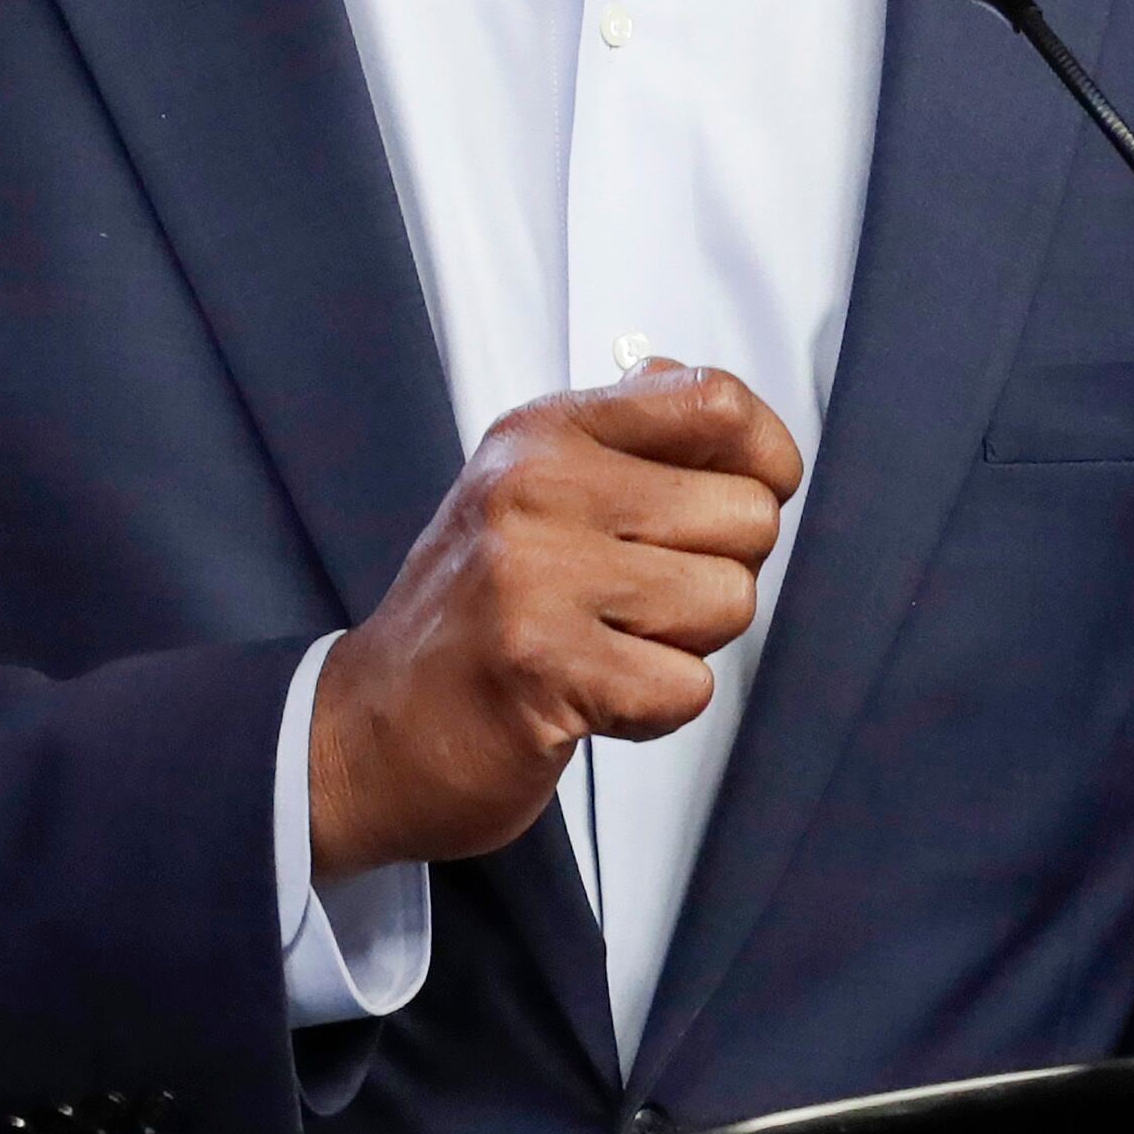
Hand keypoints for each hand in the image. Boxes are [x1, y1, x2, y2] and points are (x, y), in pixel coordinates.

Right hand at [307, 361, 805, 878]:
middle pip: (748, 515)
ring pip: (729, 601)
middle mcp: (535, 488)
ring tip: (608, 647)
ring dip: (685, 646)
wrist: (368, 731)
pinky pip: (687, 687)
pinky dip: (654, 709)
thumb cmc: (471, 615)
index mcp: (544, 434)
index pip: (717, 402)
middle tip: (640, 604)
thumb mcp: (528, 490)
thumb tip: (729, 412)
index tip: (739, 502)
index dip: (765, 461)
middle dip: (718, 573)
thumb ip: (629, 442)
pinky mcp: (542, 668)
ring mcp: (534, 576)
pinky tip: (592, 698)